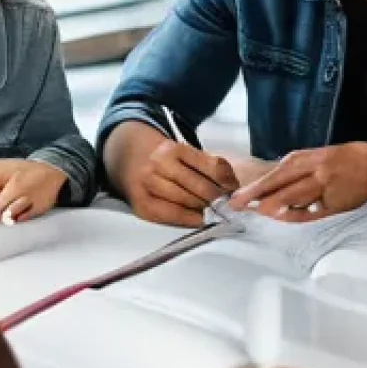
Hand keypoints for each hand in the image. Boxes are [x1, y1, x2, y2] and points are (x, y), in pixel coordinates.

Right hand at [123, 139, 238, 227]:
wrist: (131, 163)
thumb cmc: (167, 162)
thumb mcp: (185, 155)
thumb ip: (209, 166)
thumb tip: (232, 188)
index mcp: (174, 148)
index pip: (211, 166)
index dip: (227, 181)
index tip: (235, 190)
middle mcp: (159, 163)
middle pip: (199, 186)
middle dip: (217, 198)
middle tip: (229, 206)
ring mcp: (148, 183)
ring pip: (186, 200)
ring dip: (205, 209)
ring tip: (216, 212)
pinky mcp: (142, 203)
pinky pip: (171, 214)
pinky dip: (189, 218)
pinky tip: (200, 219)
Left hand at [228, 143, 366, 221]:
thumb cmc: (329, 163)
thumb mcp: (307, 160)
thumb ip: (286, 174)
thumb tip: (258, 192)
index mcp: (300, 160)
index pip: (272, 176)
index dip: (253, 188)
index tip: (234, 198)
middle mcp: (311, 170)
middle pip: (281, 184)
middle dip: (258, 196)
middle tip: (238, 206)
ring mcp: (324, 186)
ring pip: (297, 196)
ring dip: (277, 205)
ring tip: (260, 212)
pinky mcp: (335, 202)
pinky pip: (313, 211)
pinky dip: (298, 214)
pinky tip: (284, 218)